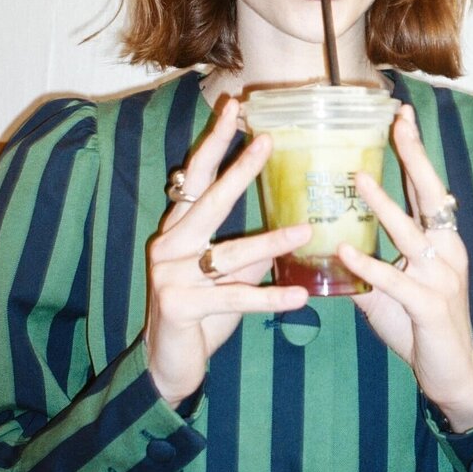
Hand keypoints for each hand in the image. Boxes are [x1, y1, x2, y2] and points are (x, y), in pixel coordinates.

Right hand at [145, 98, 309, 408]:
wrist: (166, 363)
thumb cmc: (198, 312)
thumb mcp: (223, 276)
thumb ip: (246, 252)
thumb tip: (289, 228)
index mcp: (178, 229)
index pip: (196, 177)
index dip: (214, 142)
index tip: (234, 108)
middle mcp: (169, 245)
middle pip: (209, 201)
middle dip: (239, 170)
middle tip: (267, 142)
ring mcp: (169, 274)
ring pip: (229, 253)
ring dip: (270, 242)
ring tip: (305, 232)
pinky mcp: (179, 305)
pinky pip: (233, 298)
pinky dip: (269, 298)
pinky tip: (299, 296)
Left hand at [337, 105, 472, 432]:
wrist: (452, 376)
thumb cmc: (420, 327)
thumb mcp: (390, 290)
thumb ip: (364, 266)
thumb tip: (326, 247)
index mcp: (441, 241)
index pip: (427, 189)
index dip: (415, 152)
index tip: (400, 116)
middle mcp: (447, 251)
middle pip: (431, 196)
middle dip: (414, 157)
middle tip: (397, 122)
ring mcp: (441, 278)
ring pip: (411, 233)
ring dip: (383, 206)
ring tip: (357, 179)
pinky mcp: (430, 307)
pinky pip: (396, 281)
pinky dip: (371, 266)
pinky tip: (347, 252)